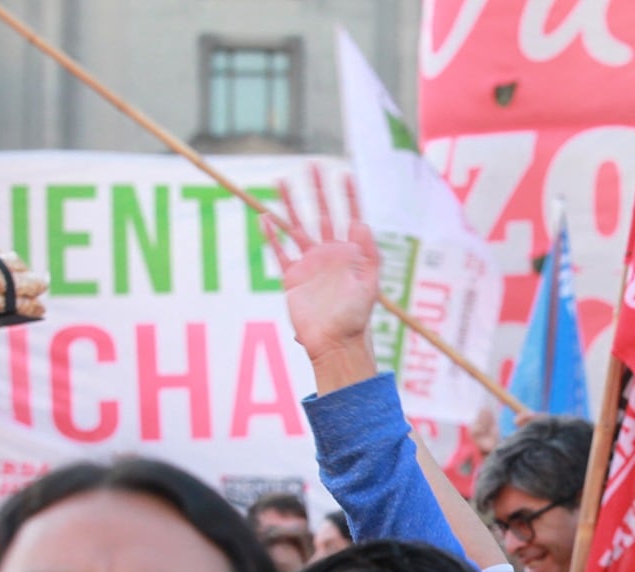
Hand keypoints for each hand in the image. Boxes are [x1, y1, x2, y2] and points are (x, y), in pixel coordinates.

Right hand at [263, 168, 381, 389]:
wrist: (335, 343)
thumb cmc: (356, 318)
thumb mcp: (369, 285)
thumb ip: (368, 255)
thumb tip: (362, 223)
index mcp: (351, 254)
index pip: (351, 217)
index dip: (349, 196)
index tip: (344, 174)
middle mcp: (330, 254)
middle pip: (323, 214)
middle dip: (318, 190)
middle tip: (312, 165)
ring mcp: (310, 264)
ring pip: (297, 226)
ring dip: (291, 205)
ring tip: (281, 181)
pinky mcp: (293, 277)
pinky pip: (280, 251)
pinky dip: (272, 236)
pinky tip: (265, 218)